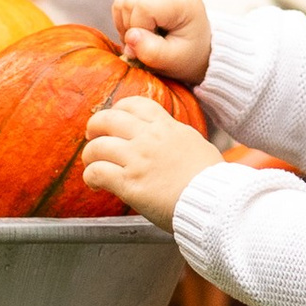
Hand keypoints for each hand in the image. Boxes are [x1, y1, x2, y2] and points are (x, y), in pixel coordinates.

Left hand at [81, 99, 221, 229]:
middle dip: (95, 126)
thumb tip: (171, 138)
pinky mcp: (130, 183)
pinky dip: (91, 176)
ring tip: (91, 163)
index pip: (136, 104)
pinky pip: (98, 172)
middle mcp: (149, 139)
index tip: (114, 117)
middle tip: (92, 136)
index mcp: (167, 128)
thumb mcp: (197, 145)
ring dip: (90, 155)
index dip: (119, 109)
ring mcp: (138, 160)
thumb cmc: (211, 180)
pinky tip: (94, 182)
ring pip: (98, 146)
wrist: (215, 201)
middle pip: (109, 119)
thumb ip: (177, 138)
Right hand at [111, 0, 211, 84]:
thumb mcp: (174, 61)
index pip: (144, 7)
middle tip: (144, 45)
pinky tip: (141, 30)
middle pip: (129, 2)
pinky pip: (123, 1)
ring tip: (143, 39)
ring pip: (122, 1)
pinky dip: (125, 19)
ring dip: (125, 24)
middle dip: (130, 28)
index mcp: (183, 1)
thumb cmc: (188, 54)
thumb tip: (130, 37)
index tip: (148, 46)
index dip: (138, 29)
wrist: (198, 46)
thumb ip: (153, 51)